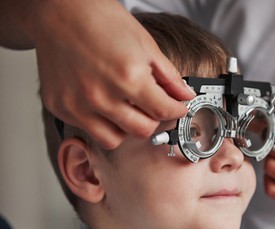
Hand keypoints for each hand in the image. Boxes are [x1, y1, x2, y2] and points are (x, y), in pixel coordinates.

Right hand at [25, 0, 194, 148]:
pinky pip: (89, 131)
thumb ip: (168, 76)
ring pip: (115, 139)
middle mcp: (102, 96)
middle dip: (154, 119)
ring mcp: (78, 105)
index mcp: (128, 76)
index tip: (177, 108)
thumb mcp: (145, 44)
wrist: (59, 11)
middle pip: (142, 130)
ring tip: (126, 109)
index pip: (163, 111)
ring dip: (127, 127)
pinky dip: (102, 123)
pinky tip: (104, 104)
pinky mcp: (61, 108)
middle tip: (152, 108)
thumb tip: (185, 95)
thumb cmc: (101, 21)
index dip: (176, 111)